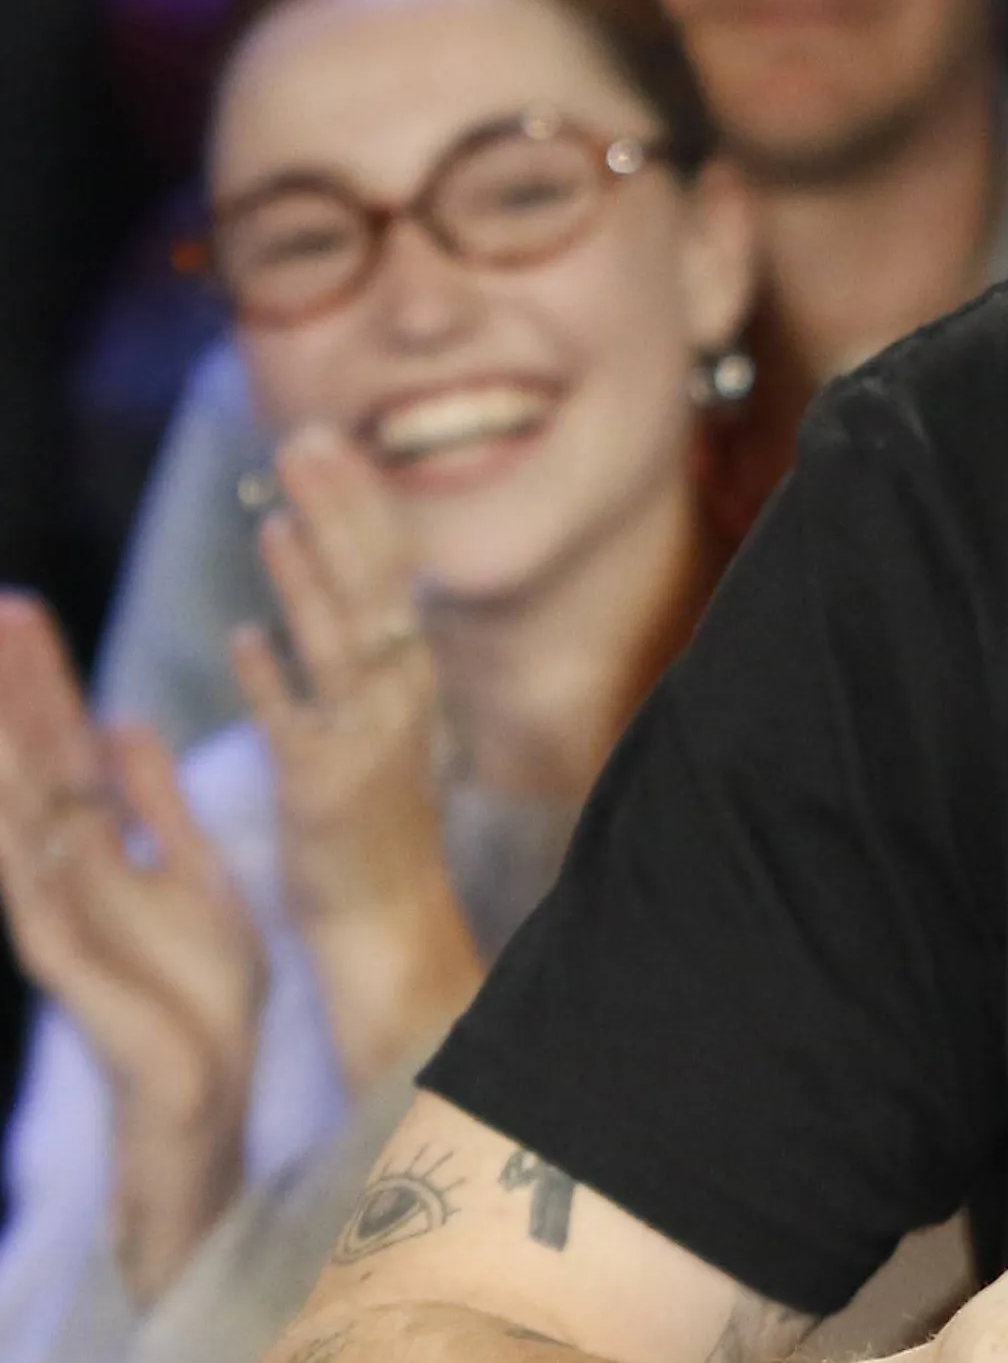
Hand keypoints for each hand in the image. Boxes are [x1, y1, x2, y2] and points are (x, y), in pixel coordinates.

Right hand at [0, 592, 264, 1293]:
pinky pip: (35, 903)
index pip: (64, 745)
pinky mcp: (73, 971)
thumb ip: (155, 803)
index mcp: (106, 847)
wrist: (207, 1091)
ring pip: (22, 819)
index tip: (20, 608)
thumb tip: (124, 723)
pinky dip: (18, 853)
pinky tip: (9, 808)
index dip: (42, 681)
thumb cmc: (200, 993)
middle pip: (34, 766)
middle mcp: (69, 874)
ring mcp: (62, 919)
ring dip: (7, 751)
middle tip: (0, 608)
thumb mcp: (192, 874)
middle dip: (16, 691)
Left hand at [231, 426, 468, 1083]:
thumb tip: (300, 578)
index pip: (390, 571)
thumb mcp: (373, 720)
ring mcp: (367, 744)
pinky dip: (275, 682)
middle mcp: (399, 700)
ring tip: (274, 519)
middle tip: (304, 444)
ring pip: (341, 647)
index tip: (330, 443)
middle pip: (372, 590)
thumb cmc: (370, 820)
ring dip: (309, 581)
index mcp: (408, 677)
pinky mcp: (327, 790)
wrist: (386, 919)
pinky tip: (244, 639)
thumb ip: (346, 649)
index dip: (360, 506)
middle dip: (340, 515)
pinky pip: (299, 727)